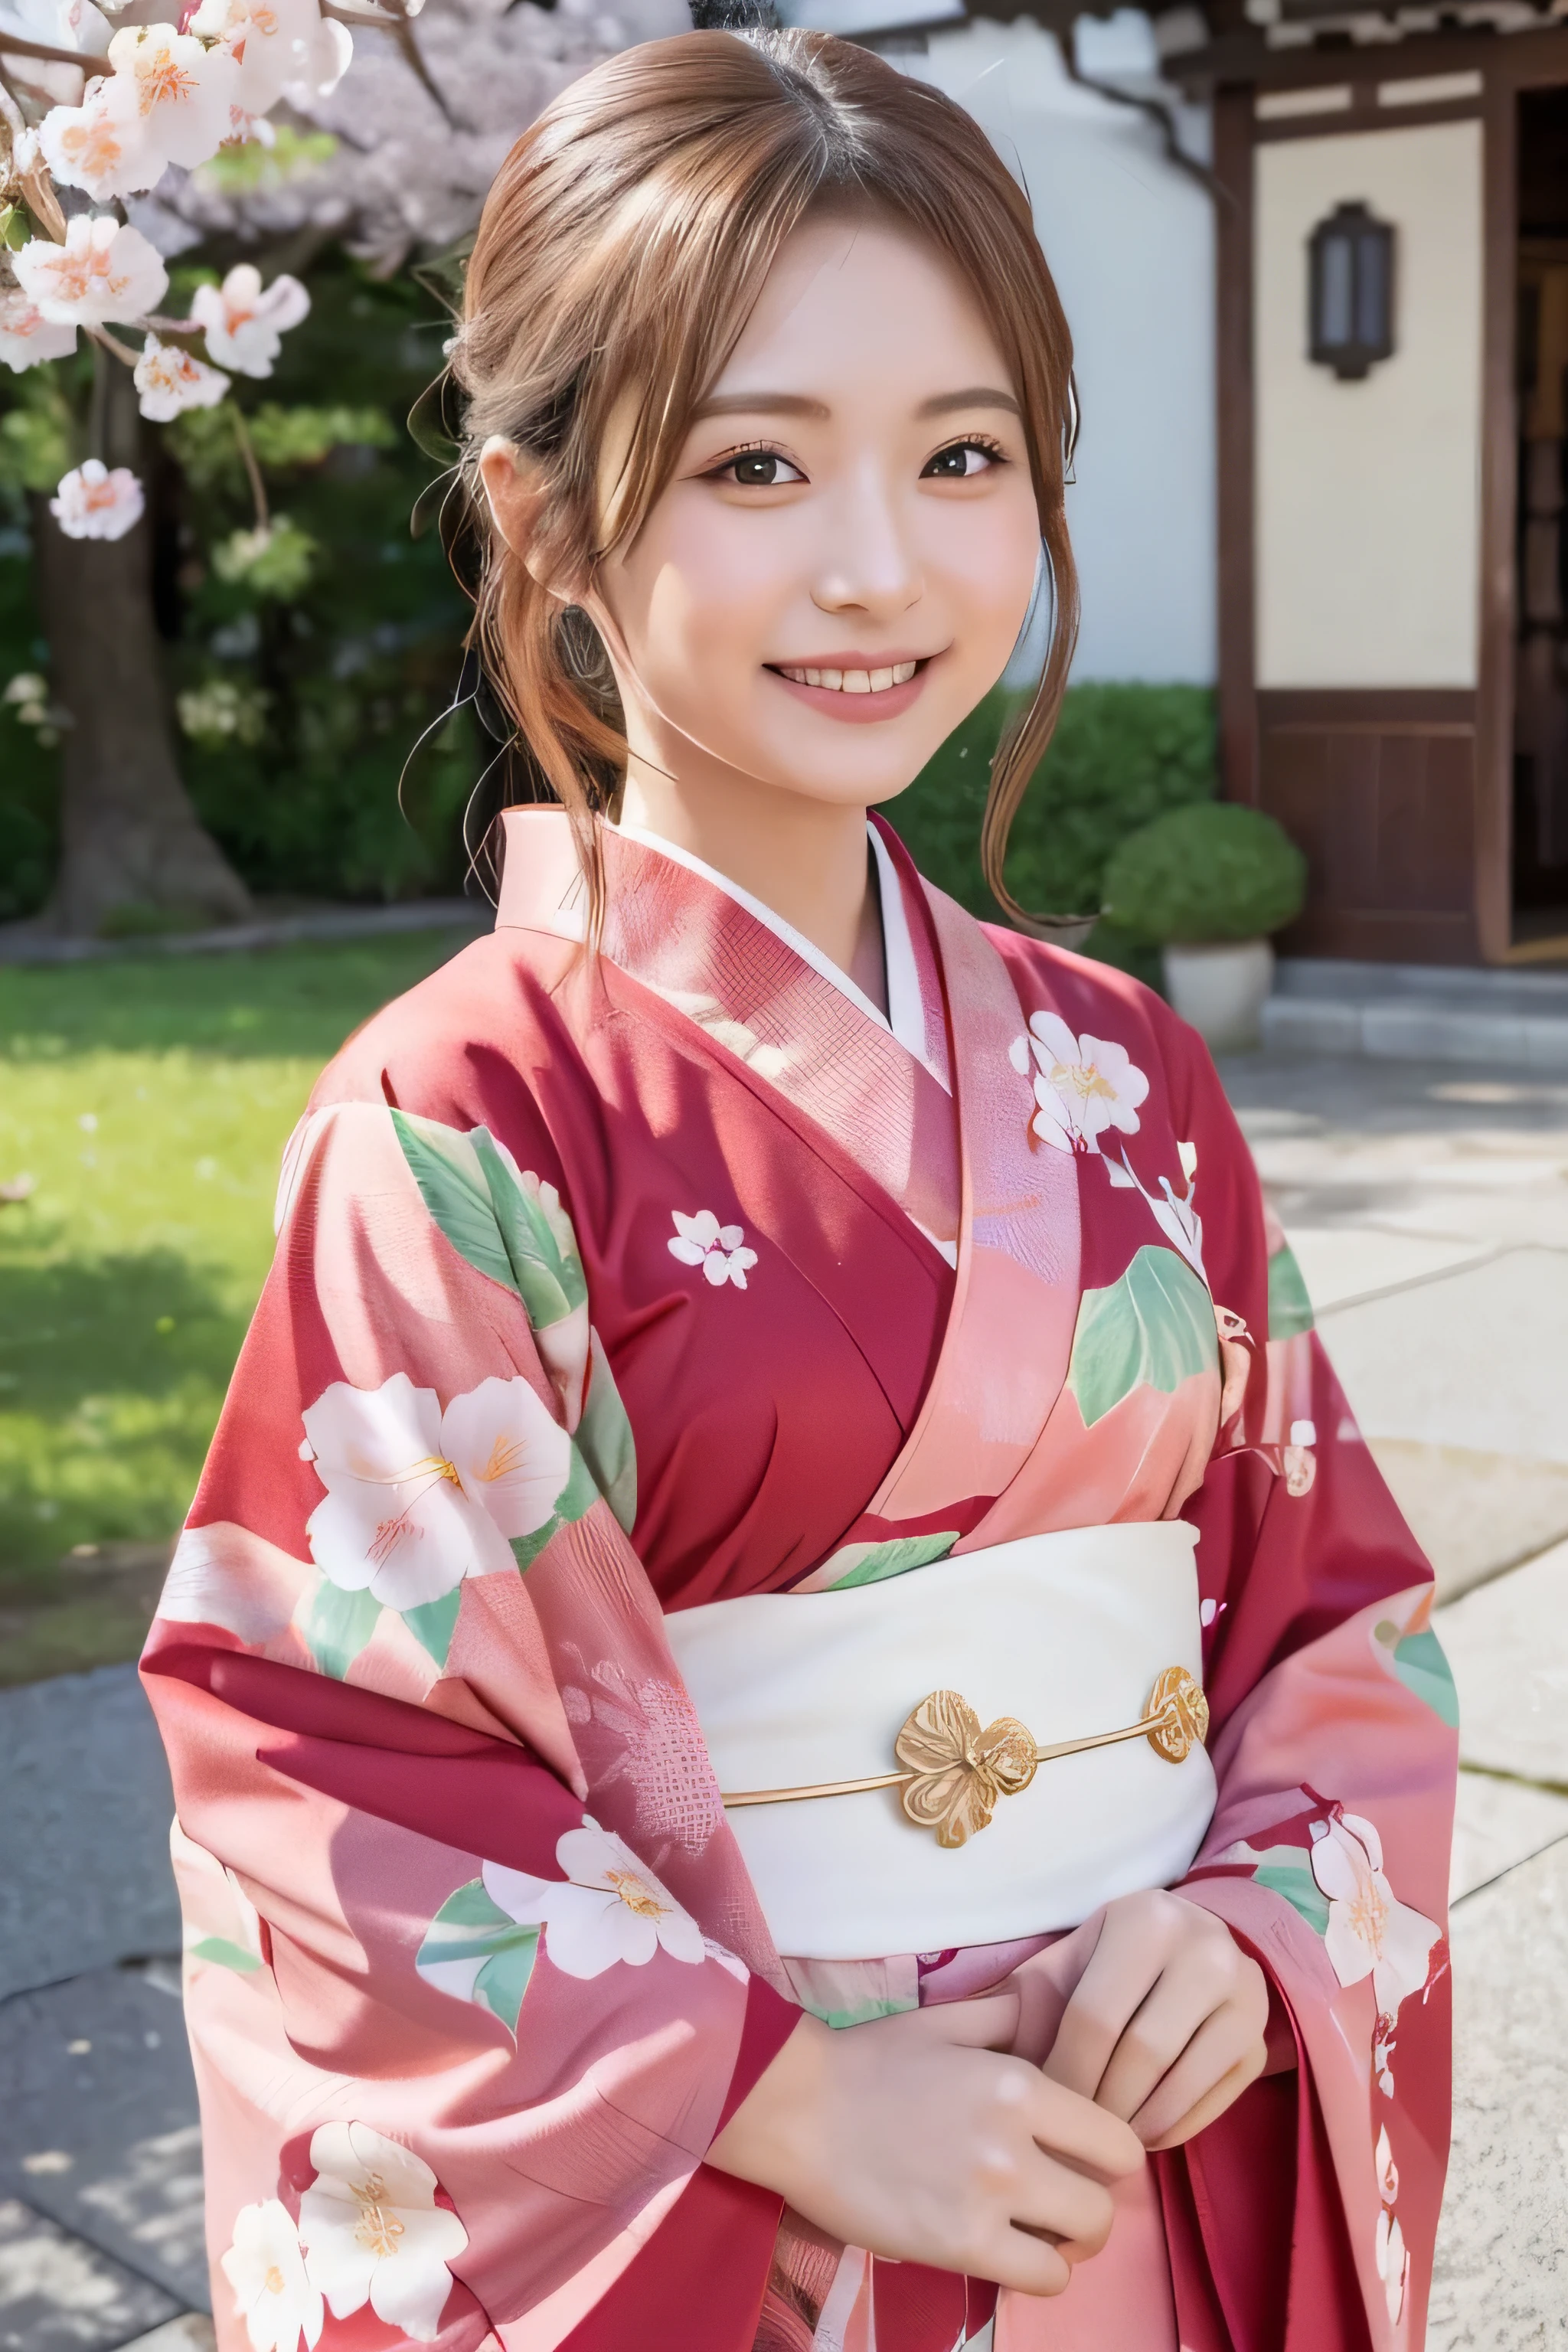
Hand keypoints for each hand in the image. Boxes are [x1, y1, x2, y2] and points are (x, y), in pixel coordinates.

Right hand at [707, 1993, 1143, 2293]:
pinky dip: (1034, 2271)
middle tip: (1063, 2201)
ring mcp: (989, 2202)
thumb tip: (1057, 2015)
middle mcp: (1015, 2145)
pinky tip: (1007, 2251)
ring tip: (1038, 2233)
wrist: (798, 2110)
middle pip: (1105, 2202)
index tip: (1083, 2159)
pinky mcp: (959, 2247)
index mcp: (1019, 2084)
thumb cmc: (871, 2062)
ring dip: (1066, 2245)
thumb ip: (1012, 2017)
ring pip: (1080, 2247)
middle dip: (1091, 2205)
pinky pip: (1040, 2280)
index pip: (1118, 2142)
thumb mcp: (948, 2022)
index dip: (1108, 2156)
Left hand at [1027, 1891, 1269, 2150]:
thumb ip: (1029, 2004)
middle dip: (1098, 2104)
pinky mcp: (1260, 2041)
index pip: (1095, 2016)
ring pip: (1178, 2083)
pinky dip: (1170, 2128)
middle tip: (1071, 2131)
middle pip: (1140, 2054)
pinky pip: (1212, 2104)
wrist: (1190, 1944)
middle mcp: (1206, 1950)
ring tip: (1102, 2136)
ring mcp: (1245, 1996)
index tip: (1042, 2103)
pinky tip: (1141, 2131)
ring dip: (1133, 2124)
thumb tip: (999, 2068)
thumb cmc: (1109, 1960)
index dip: (1064, 2070)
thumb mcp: (1066, 1962)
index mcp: (1147, 1920)